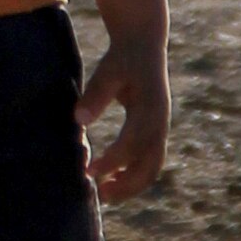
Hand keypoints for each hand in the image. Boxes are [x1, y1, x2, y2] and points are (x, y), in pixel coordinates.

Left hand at [78, 26, 169, 203]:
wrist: (145, 44)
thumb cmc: (123, 57)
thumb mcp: (108, 70)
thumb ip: (96, 95)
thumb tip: (79, 121)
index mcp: (152, 108)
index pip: (133, 143)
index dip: (113, 160)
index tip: (89, 171)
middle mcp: (161, 122)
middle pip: (150, 164)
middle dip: (127, 184)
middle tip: (100, 196)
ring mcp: (162, 128)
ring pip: (153, 166)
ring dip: (132, 184)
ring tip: (104, 194)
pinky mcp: (157, 130)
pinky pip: (150, 160)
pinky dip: (135, 174)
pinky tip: (113, 179)